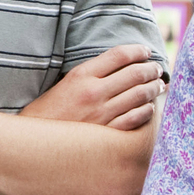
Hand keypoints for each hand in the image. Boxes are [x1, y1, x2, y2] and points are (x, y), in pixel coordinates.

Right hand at [22, 44, 163, 128]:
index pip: (119, 55)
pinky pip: (136, 119)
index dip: (137, 51)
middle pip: (134, 74)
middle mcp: (93, 92)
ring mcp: (101, 114)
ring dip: (154, 88)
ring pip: (139, 95)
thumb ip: (89, 75)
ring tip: (159, 86)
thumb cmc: (48, 112)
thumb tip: (118, 67)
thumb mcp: (64, 84)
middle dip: (151, 69)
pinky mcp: (106, 133)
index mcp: (81, 75)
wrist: (34, 143)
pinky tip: (149, 108)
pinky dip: (147, 111)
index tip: (146, 52)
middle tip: (158, 70)